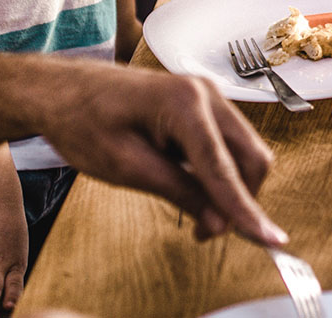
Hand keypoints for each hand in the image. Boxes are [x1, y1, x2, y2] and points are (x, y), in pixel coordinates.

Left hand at [27, 61, 284, 245]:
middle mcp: (206, 93)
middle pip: (250, 157)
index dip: (245, 209)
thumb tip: (219, 223)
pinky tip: (194, 189)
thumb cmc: (83, 120)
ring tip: (196, 215)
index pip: (224, 167)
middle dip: (241, 199)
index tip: (269, 240)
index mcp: (184, 103)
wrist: (62, 91)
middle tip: (206, 232)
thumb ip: (179, 191)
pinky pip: (228, 145)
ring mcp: (207, 96)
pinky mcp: (202, 106)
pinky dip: (220, 173)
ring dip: (230, 188)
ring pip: (244, 152)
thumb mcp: (126, 166)